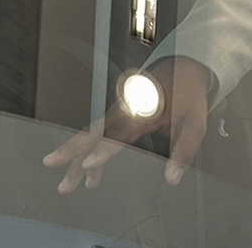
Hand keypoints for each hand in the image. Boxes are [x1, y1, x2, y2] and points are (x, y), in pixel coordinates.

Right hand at [43, 56, 211, 191]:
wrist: (184, 68)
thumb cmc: (188, 94)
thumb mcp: (195, 122)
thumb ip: (184, 151)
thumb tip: (173, 178)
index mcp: (143, 110)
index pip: (119, 134)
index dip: (103, 151)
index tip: (87, 164)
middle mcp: (126, 109)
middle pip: (94, 133)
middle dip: (72, 153)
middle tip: (56, 171)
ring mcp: (118, 110)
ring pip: (92, 134)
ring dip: (76, 157)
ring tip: (67, 183)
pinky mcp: (117, 113)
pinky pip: (98, 132)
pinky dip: (87, 149)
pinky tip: (85, 168)